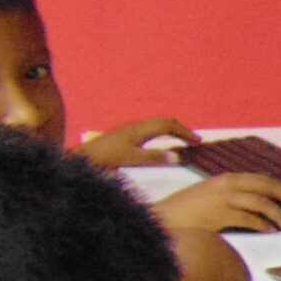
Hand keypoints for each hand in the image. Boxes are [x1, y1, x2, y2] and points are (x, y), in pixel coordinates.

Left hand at [78, 115, 199, 168]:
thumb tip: (177, 157)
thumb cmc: (105, 158)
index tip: (198, 142)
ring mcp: (130, 130)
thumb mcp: (131, 159)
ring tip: (182, 140)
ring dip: (172, 130)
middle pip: (164, 121)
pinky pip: (150, 129)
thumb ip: (153, 158)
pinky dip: (162, 133)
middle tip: (194, 141)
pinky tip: (161, 144)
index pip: (168, 125)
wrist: (82, 157)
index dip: (185, 132)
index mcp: (140, 129)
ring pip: (156, 124)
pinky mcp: (125, 135)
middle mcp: (136, 126)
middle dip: (181, 129)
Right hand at [151, 172, 280, 233]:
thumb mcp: (209, 198)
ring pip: (260, 202)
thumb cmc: (183, 213)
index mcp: (224, 179)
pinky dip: (263, 225)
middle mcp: (225, 184)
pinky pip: (248, 219)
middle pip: (265, 185)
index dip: (280, 186)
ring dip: (279, 215)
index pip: (259, 179)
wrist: (160, 220)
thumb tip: (254, 208)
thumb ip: (230, 199)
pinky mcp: (218, 215)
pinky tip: (270, 231)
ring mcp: (222, 198)